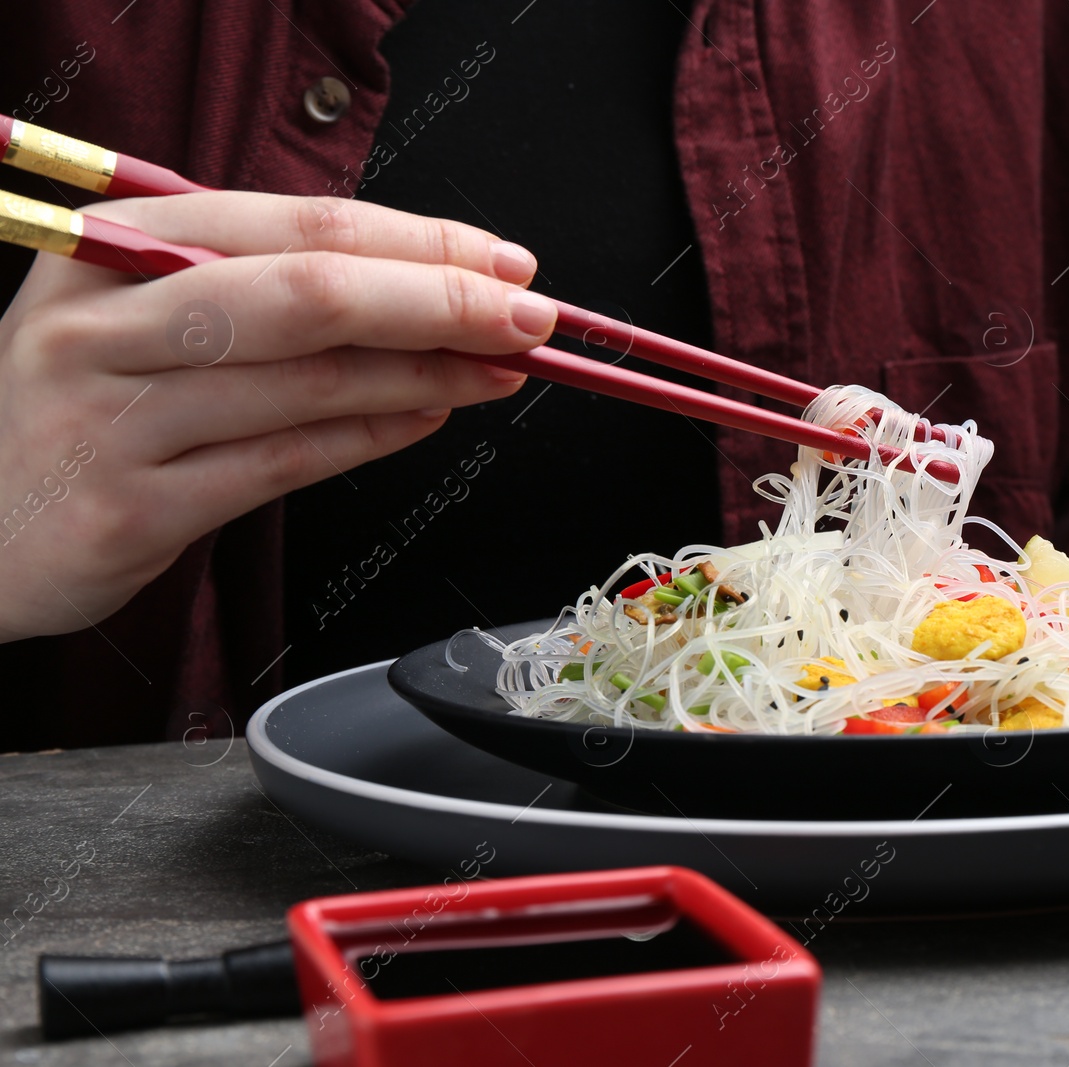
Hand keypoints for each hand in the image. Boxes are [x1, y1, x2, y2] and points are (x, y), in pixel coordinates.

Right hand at [0, 191, 554, 642]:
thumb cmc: (85, 405)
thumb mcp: (140, 316)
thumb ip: (254, 285)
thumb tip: (419, 282)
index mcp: (112, 249)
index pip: (295, 225)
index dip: (416, 241)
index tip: (501, 262)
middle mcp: (104, 323)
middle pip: (306, 294)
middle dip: (437, 301)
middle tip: (526, 317)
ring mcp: (112, 417)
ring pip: (305, 382)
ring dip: (425, 374)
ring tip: (499, 370)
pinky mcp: (133, 508)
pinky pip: (282, 463)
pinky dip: (369, 438)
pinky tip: (428, 420)